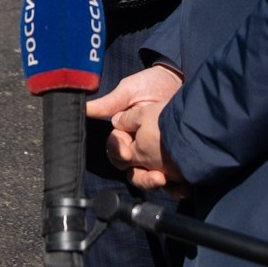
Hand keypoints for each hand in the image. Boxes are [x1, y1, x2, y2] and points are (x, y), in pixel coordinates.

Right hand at [88, 65, 186, 193]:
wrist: (181, 78)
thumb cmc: (152, 82)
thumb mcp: (130, 90)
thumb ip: (110, 103)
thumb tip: (85, 109)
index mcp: (124, 133)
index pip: (115, 149)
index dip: (118, 152)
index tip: (127, 153)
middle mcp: (138, 146)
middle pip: (131, 170)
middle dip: (140, 176)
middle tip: (155, 176)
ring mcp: (156, 154)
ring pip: (148, 177)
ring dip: (153, 183)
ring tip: (165, 180)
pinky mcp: (174, 159)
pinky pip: (172, 179)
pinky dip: (175, 185)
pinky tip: (182, 187)